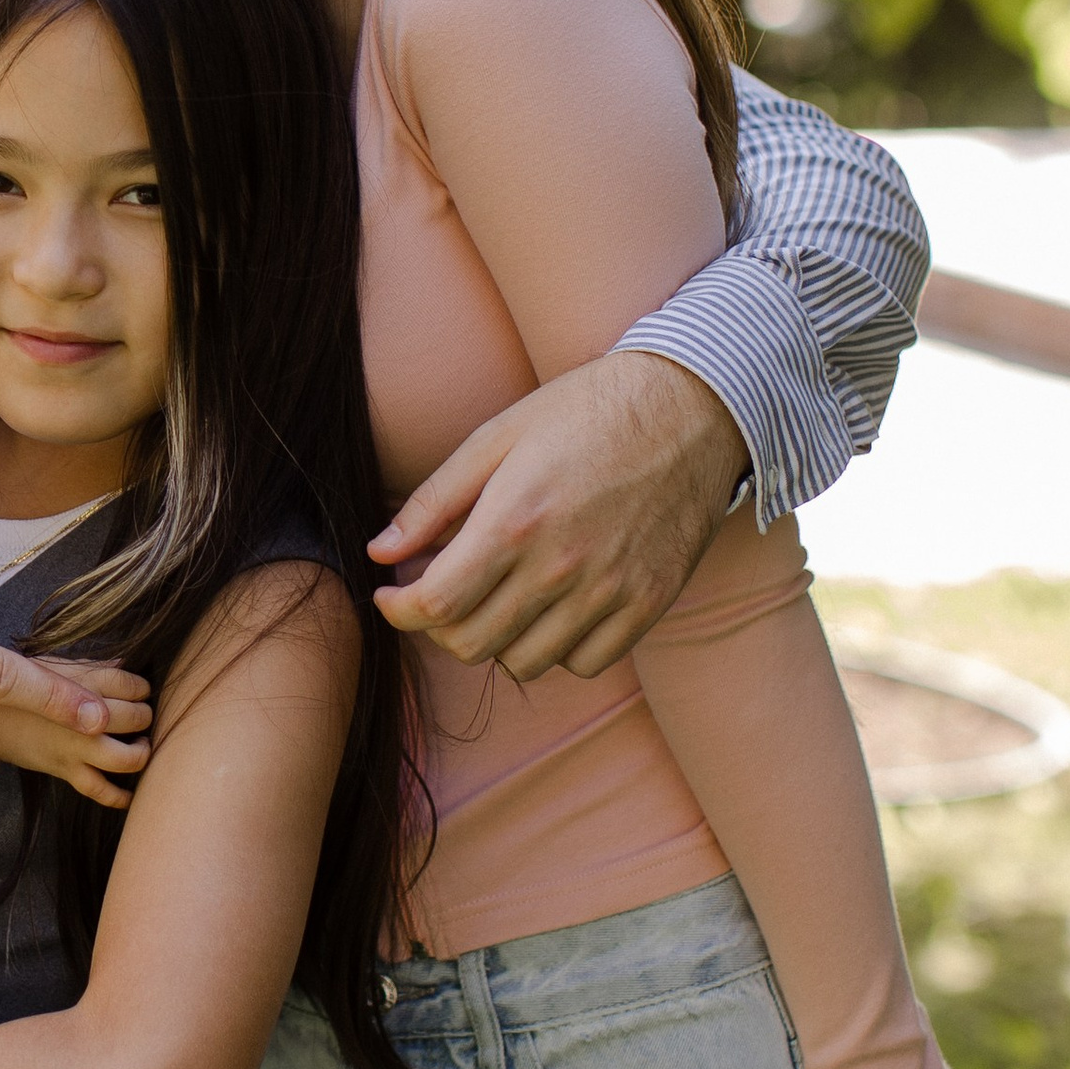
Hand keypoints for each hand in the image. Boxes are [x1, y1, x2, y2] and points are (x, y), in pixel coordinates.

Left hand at [368, 349, 746, 679]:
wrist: (690, 406)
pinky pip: (585, 662)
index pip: (435, 606)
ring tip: (498, 596)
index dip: (398, 610)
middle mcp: (560, 568)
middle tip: (440, 591)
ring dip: (496, 638)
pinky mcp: (648, 604)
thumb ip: (434, 500)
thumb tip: (379, 551)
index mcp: (514, 521)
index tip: (390, 595)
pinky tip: (550, 608)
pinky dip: (556, 648)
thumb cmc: (585, 411)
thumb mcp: (498, 437)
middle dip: (439, 625)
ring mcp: (609, 592)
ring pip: (524, 662)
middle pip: (471, 643)